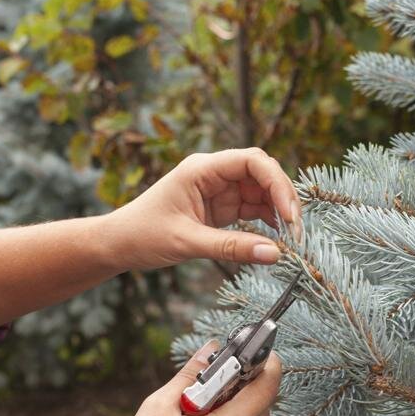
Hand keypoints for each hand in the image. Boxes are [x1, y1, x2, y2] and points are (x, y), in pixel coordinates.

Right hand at [92, 340, 281, 415]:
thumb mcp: (159, 407)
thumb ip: (190, 375)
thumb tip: (210, 349)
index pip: (266, 389)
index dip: (267, 364)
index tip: (258, 348)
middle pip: (263, 407)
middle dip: (252, 382)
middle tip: (227, 366)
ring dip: (240, 404)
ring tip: (207, 394)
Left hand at [104, 148, 302, 271]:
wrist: (118, 244)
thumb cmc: (143, 235)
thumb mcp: (188, 243)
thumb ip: (232, 248)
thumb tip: (275, 254)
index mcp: (201, 168)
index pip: (252, 161)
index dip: (277, 183)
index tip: (289, 214)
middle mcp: (213, 174)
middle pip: (262, 174)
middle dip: (283, 197)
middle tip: (296, 230)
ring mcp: (218, 190)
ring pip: (261, 192)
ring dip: (278, 211)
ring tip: (290, 239)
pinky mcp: (220, 207)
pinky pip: (252, 209)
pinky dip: (267, 222)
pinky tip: (276, 238)